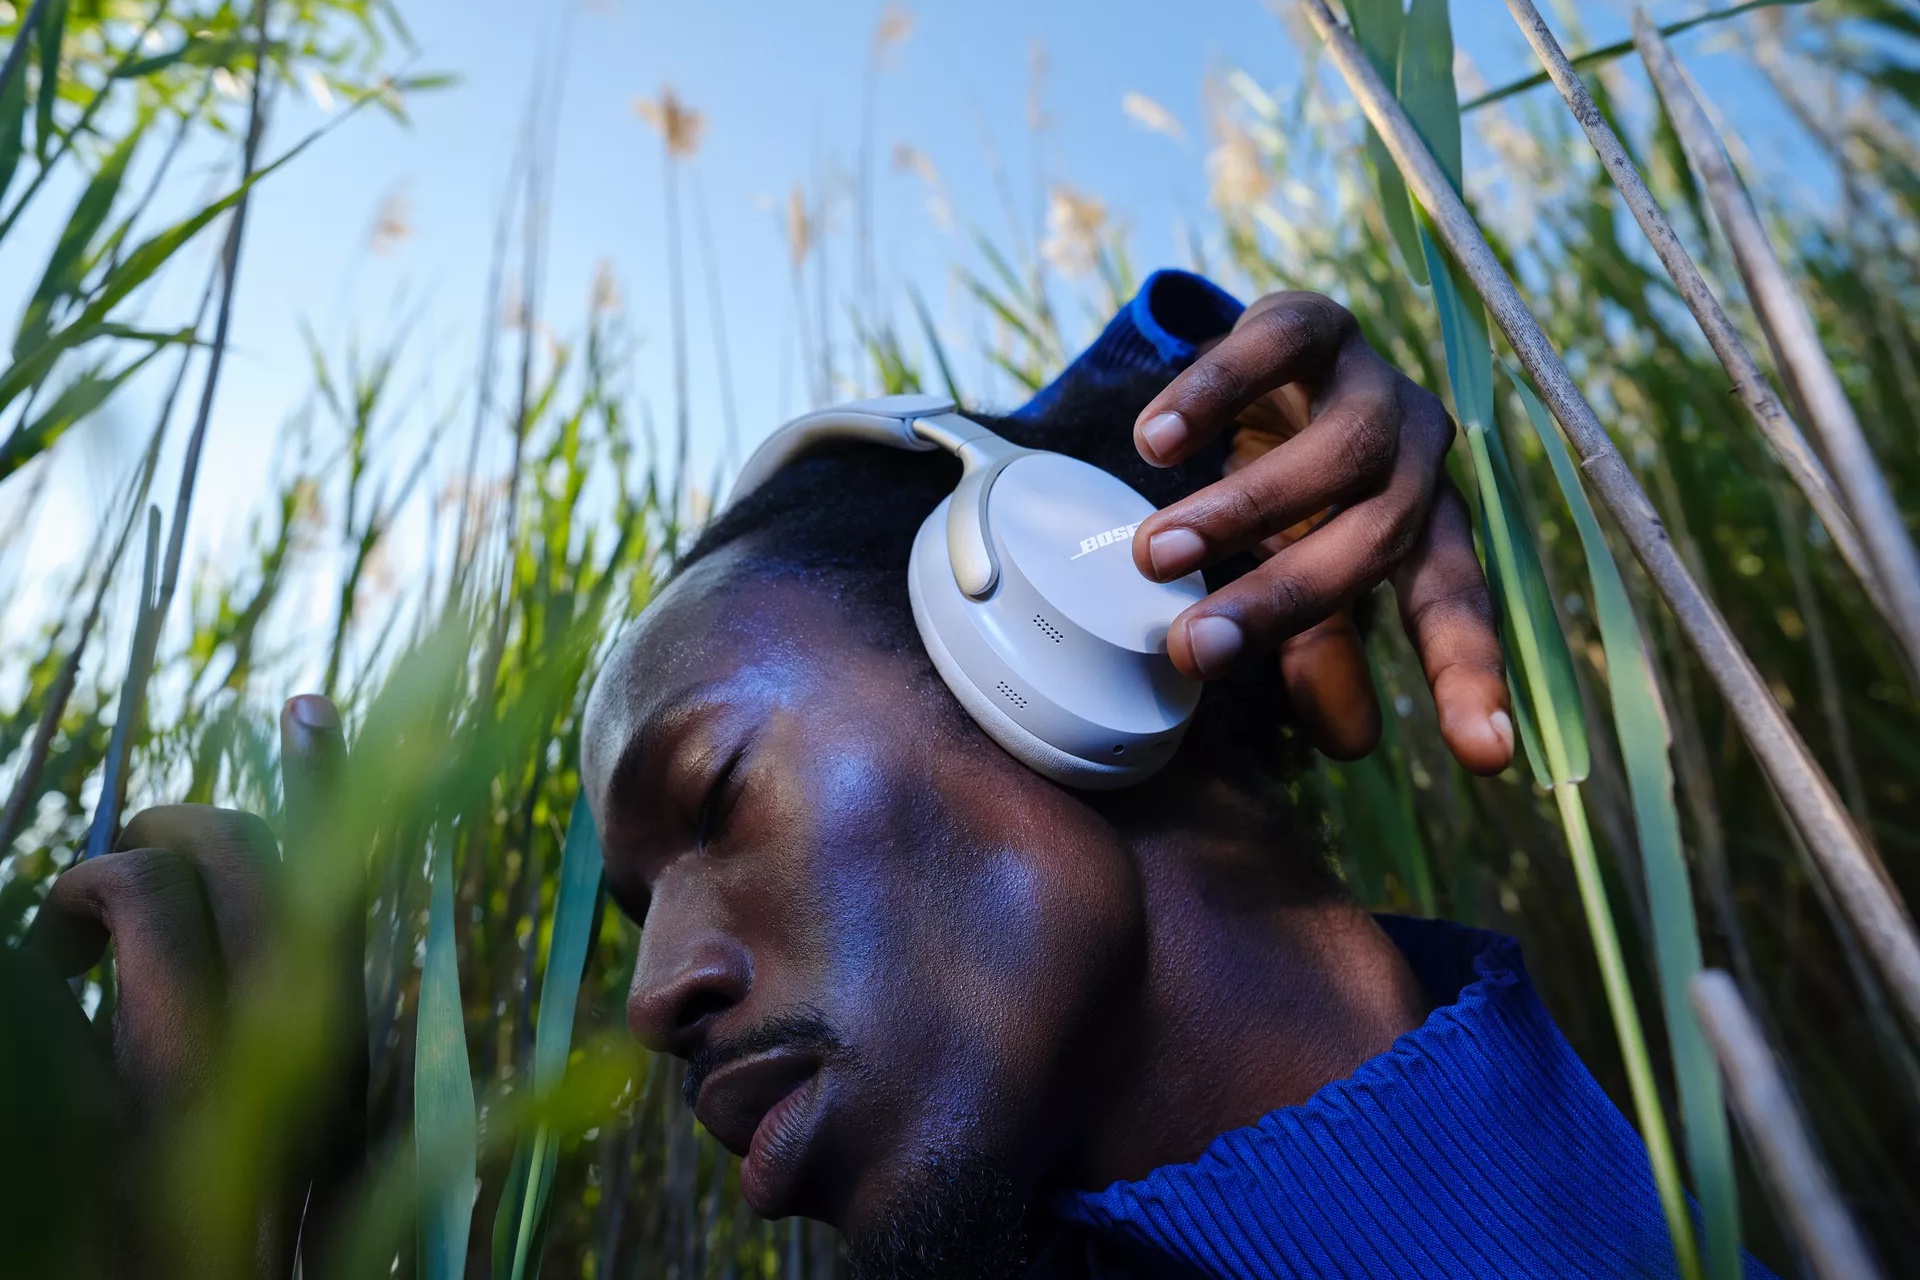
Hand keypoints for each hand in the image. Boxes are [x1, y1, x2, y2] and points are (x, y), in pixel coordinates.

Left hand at [28, 694, 361, 1275]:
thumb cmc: (247, 1214)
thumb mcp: (309, 1110)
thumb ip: (302, 1016)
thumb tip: (277, 925)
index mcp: (344, 1033)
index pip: (344, 871)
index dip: (325, 777)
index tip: (304, 707)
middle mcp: (284, 1036)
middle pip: (236, 851)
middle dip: (174, 823)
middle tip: (142, 842)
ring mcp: (188, 1060)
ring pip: (149, 879)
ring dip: (101, 876)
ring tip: (77, 926)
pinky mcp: (102, 1089)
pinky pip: (83, 935)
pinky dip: (62, 920)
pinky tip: (51, 964)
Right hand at [1130, 291, 1512, 775]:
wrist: (1256, 363)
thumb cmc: (1288, 487)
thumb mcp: (1299, 570)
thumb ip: (1321, 649)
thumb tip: (1355, 745)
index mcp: (1425, 526)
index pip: (1455, 604)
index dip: (1470, 674)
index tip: (1485, 756)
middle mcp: (1419, 455)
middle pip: (1379, 535)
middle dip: (1283, 597)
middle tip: (1191, 645)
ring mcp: (1372, 382)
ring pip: (1337, 450)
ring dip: (1241, 508)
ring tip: (1153, 553)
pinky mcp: (1314, 321)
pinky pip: (1274, 351)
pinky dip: (1212, 397)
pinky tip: (1155, 443)